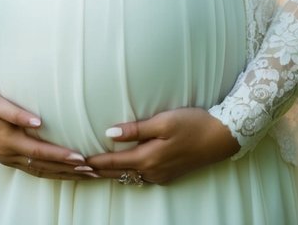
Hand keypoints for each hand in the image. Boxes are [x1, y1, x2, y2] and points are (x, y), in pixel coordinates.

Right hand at [0, 90, 97, 179]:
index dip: (61, 155)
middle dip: (69, 169)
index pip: (40, 151)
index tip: (81, 158)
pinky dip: (51, 173)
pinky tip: (62, 173)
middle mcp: (9, 154)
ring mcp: (8, 159)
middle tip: (93, 171)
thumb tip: (38, 121)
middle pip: (44, 166)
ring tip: (85, 176)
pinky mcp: (7, 159)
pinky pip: (34, 170)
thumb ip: (15, 112)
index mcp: (7, 140)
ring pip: (41, 171)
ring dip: (63, 175)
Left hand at [85, 107, 239, 184]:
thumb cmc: (193, 124)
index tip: (76, 160)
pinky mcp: (169, 174)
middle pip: (118, 173)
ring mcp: (161, 175)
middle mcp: (152, 172)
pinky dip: (127, 172)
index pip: (113, 162)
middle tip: (77, 167)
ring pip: (129, 176)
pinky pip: (141, 176)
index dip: (93, 161)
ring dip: (112, 172)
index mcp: (148, 158)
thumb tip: (109, 132)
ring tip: (94, 168)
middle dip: (98, 170)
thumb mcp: (163, 121)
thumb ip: (136, 129)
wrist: (222, 137)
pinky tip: (122, 167)